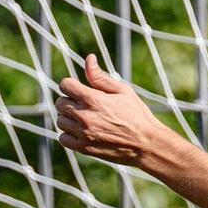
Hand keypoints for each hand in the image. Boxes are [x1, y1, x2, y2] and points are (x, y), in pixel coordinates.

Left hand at [55, 54, 173, 169]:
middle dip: (70, 101)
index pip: (65, 85)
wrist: (147, 144)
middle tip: (84, 105)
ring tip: (84, 119)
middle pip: (60, 103)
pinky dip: (68, 134)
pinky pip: (63, 138)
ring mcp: (84, 134)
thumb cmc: (137, 115)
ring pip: (60, 121)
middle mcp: (85, 116)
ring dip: (69, 118)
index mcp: (93, 99)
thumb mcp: (123, 91)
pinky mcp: (84, 148)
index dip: (71, 85)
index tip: (79, 90)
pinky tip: (81, 132)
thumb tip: (89, 58)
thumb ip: (100, 76)